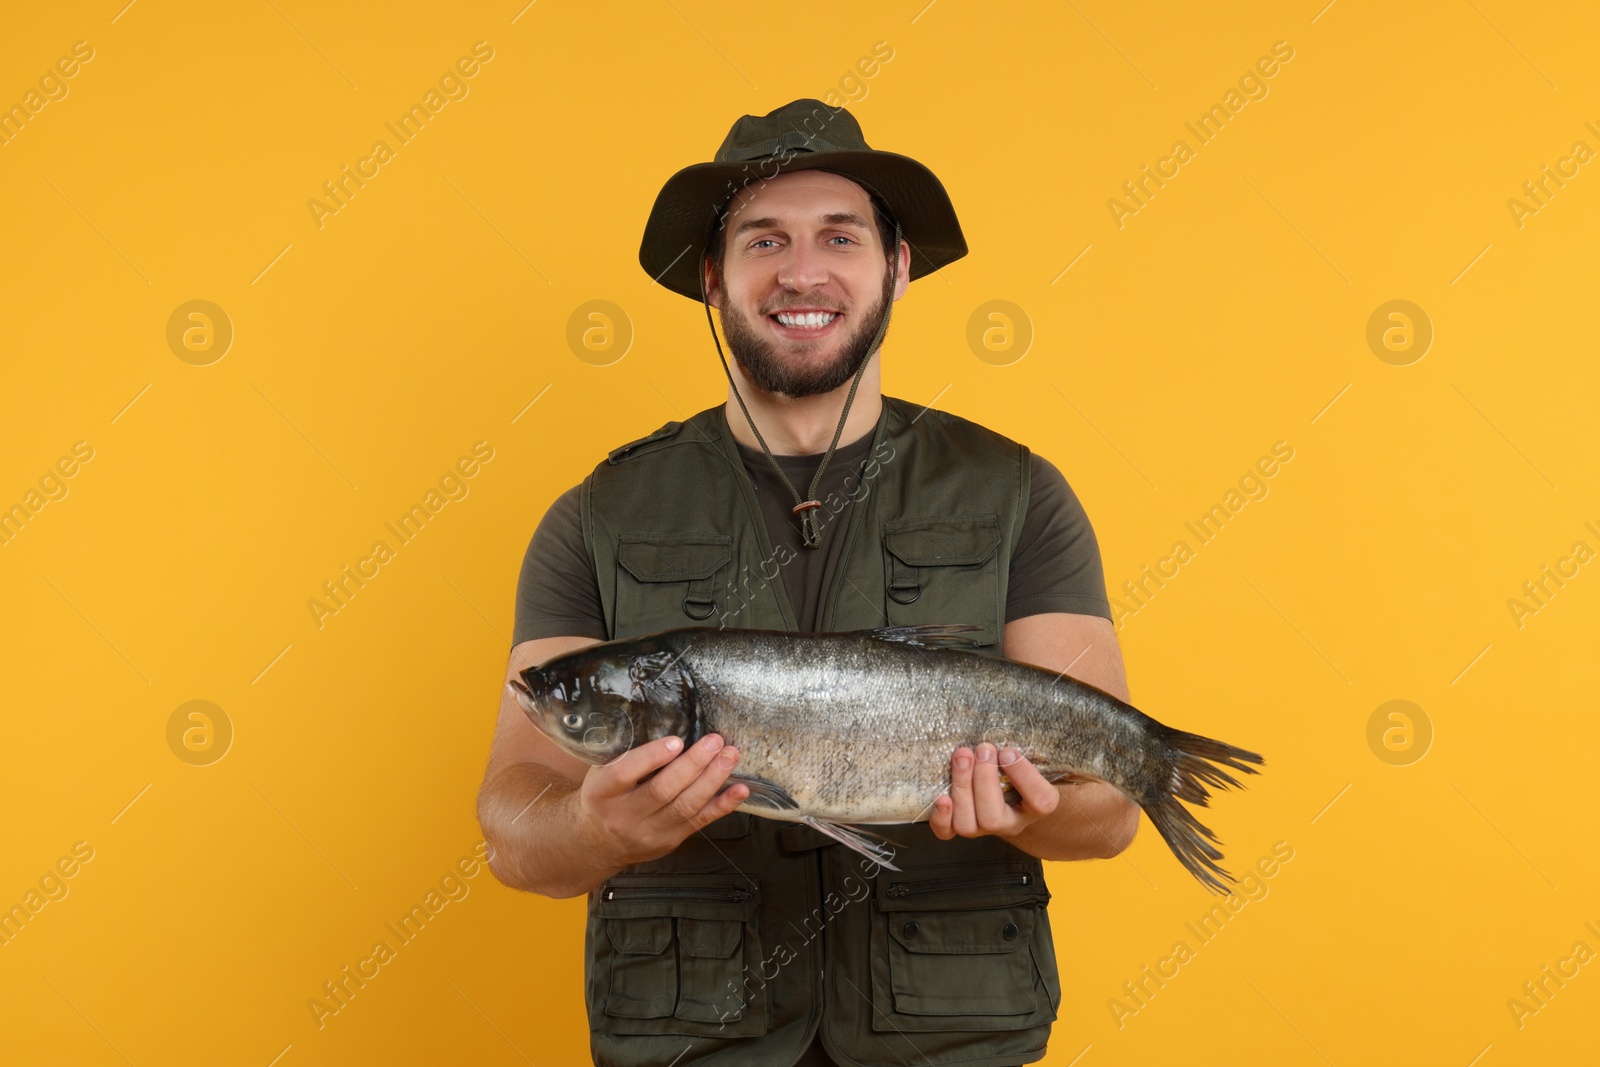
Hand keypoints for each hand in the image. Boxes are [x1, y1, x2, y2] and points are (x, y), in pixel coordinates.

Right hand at [575, 733, 748, 867]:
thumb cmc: (604, 797)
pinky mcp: (671, 840)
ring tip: (730, 756)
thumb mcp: (600, 774)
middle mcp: (625, 816)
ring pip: (685, 806)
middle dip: (692, 765)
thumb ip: (625, 754)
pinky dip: (722, 806)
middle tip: (714, 741)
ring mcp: (650, 832)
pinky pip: (700, 822)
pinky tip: (739, 790)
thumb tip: (666, 721)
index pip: (623, 775)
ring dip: (712, 779)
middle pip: (662, 791)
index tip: (675, 741)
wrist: (599, 842)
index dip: (650, 757)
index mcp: (602, 792)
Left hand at [930, 742, 1058, 840]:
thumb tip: (1001, 725)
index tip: (1008, 752)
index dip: (1024, 777)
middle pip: (994, 818)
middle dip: (984, 779)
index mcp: (1037, 806)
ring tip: (962, 756)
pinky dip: (941, 817)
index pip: (1040, 801)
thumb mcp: (1031, 755)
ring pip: (968, 824)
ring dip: (962, 787)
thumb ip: (1021, 749)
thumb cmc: (1018, 764)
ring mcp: (982, 828)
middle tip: (983, 748)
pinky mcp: (958, 827)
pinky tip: (941, 797)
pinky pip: (946, 833)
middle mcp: (1010, 824)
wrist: (1004, 786)